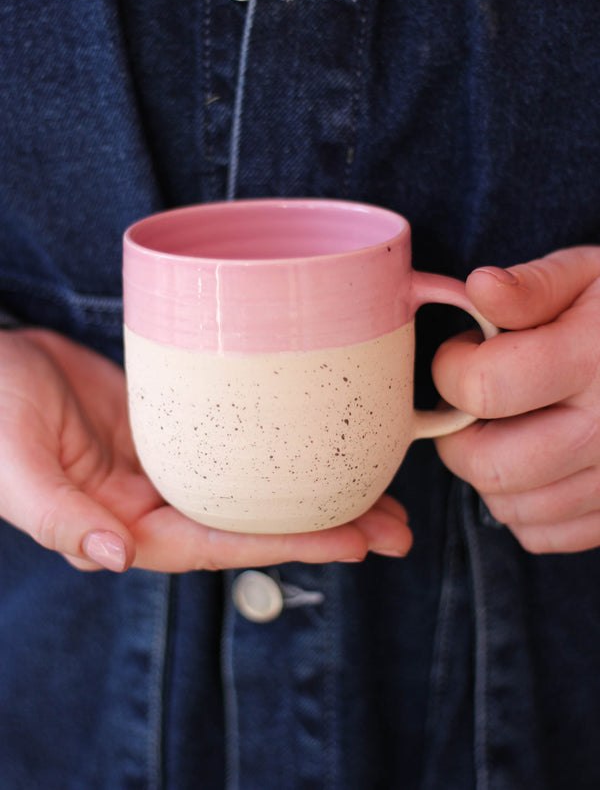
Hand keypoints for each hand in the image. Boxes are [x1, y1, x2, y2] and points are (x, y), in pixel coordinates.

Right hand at [0, 329, 411, 571]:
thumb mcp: (13, 464)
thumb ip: (57, 516)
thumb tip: (112, 558)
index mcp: (124, 526)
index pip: (222, 543)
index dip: (291, 543)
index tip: (358, 540)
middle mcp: (159, 503)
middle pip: (254, 522)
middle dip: (327, 528)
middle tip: (400, 528)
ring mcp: (173, 463)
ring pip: (257, 484)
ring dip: (319, 491)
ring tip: (387, 495)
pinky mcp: (178, 424)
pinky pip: (241, 441)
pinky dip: (285, 447)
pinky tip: (324, 442)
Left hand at [433, 246, 599, 553]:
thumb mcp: (591, 276)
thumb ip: (533, 286)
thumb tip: (480, 286)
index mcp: (594, 359)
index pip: (483, 387)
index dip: (451, 369)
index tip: (463, 354)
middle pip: (489, 465)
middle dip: (457, 434)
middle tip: (470, 403)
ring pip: (511, 508)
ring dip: (487, 472)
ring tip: (507, 427)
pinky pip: (543, 536)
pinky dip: (522, 506)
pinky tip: (535, 462)